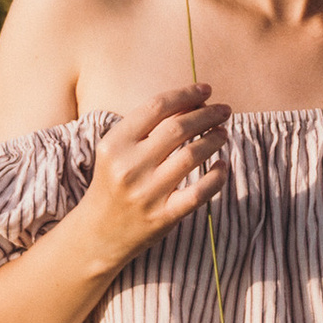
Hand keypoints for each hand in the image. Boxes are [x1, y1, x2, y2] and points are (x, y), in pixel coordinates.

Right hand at [81, 84, 229, 271]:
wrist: (98, 233)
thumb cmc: (113, 182)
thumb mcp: (117, 151)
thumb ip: (147, 128)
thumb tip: (193, 103)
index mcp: (115, 144)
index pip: (157, 107)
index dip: (186, 94)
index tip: (205, 90)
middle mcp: (129, 166)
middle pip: (178, 128)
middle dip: (207, 114)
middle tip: (224, 109)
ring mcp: (147, 192)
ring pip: (192, 155)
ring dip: (214, 139)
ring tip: (223, 133)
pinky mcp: (164, 216)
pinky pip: (200, 191)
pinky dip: (217, 176)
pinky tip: (223, 165)